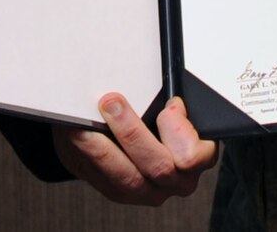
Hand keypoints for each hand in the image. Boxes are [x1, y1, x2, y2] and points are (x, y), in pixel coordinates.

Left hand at [53, 93, 217, 205]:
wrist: (124, 133)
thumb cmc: (153, 113)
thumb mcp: (166, 101)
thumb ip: (166, 99)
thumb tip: (156, 83)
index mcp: (198, 155)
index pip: (196, 155)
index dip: (180, 132)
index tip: (168, 107)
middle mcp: (177, 179)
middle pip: (159, 166)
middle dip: (133, 132)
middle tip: (112, 103)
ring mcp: (148, 190)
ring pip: (128, 178)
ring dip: (104, 149)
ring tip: (86, 125)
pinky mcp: (120, 193)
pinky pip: (104, 181)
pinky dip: (89, 157)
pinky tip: (78, 136)